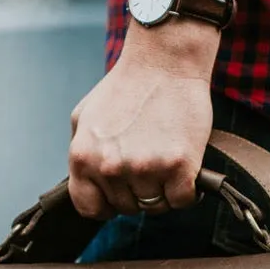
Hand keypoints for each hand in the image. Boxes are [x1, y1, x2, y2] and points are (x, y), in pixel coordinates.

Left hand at [68, 47, 213, 218]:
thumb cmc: (126, 86)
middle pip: (127, 207)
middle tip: (149, 161)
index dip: (106, 204)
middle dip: (138, 191)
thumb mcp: (84, 118)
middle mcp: (110, 168)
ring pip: (156, 206)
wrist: (164, 60)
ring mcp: (144, 169)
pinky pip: (182, 200)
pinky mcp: (178, 166)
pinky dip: (187, 189)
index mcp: (83, 158)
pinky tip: (185, 168)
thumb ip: (82, 154)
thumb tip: (89, 185)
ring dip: (164, 189)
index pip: (89, 208)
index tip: (120, 192)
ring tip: (166, 158)